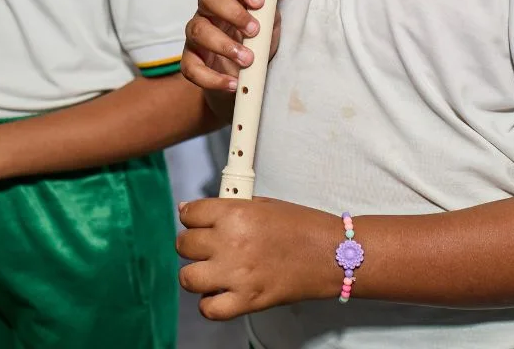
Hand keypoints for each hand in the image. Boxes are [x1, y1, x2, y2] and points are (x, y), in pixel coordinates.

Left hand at [177, 197, 337, 318]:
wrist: (330, 253)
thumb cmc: (301, 225)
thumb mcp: (261, 203)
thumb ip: (227, 207)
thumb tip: (192, 211)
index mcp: (235, 213)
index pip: (189, 213)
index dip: (190, 217)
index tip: (195, 221)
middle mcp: (230, 243)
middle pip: (184, 245)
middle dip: (191, 243)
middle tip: (204, 244)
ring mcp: (237, 274)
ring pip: (188, 278)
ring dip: (195, 273)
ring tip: (208, 269)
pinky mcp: (247, 301)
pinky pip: (209, 309)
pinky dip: (210, 303)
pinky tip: (219, 292)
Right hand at [182, 0, 280, 91]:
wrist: (245, 81)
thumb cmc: (257, 46)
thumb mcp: (270, 29)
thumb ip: (270, 17)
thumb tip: (269, 10)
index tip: (259, 2)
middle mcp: (209, 11)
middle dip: (232, 12)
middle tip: (254, 31)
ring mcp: (196, 35)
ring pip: (198, 30)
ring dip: (224, 45)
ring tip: (247, 59)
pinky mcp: (190, 60)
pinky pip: (191, 67)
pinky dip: (213, 77)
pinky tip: (232, 83)